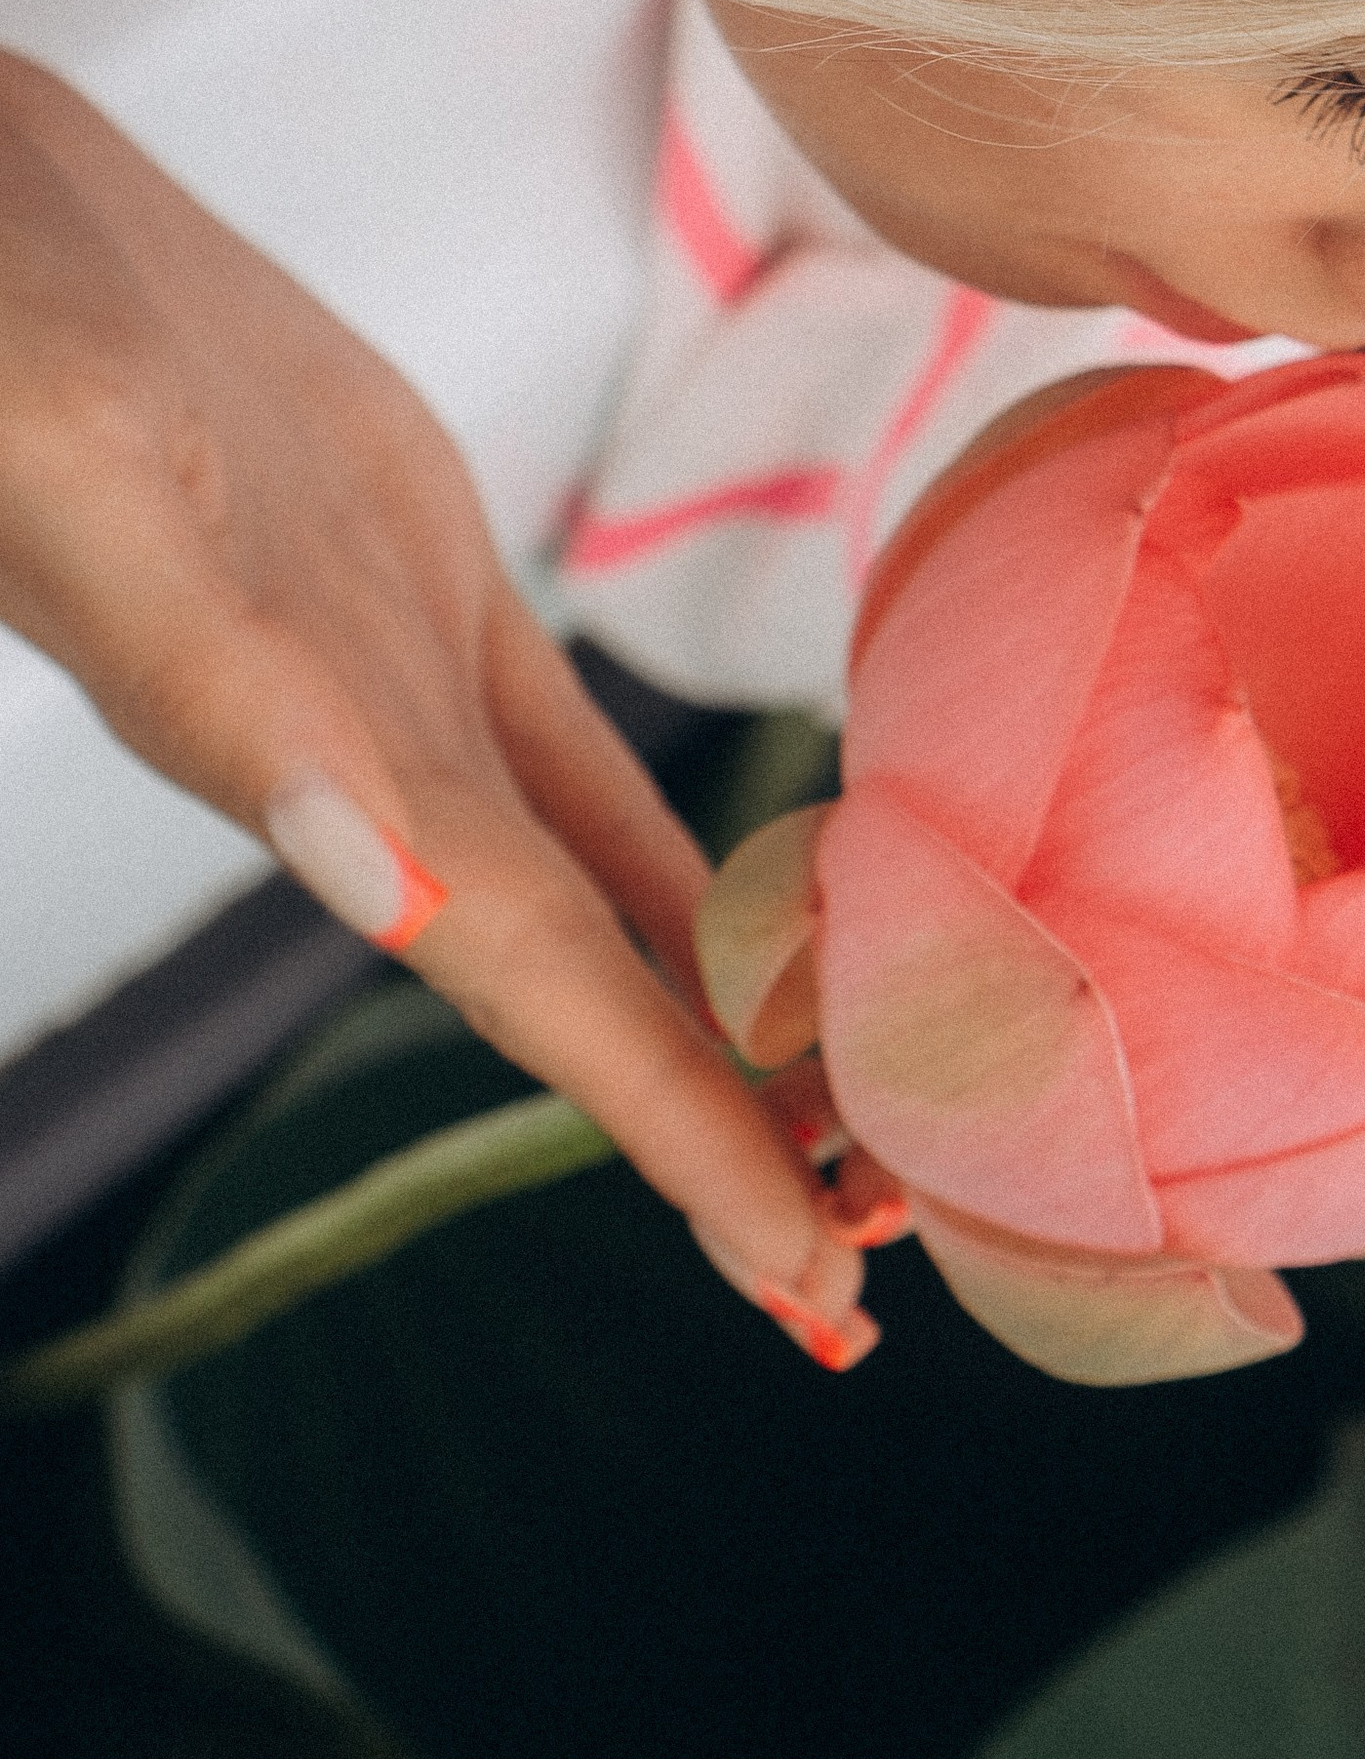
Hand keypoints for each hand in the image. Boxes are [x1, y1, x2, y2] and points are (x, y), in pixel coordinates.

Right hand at [0, 51, 870, 1360]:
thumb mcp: (80, 485)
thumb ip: (219, 683)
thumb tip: (376, 872)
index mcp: (315, 759)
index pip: (541, 985)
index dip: (674, 1129)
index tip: (810, 1273)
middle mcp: (367, 754)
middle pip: (593, 978)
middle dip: (728, 1126)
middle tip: (889, 1256)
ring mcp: (397, 672)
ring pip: (592, 879)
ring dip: (709, 1011)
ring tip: (845, 1131)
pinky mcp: (416, 576)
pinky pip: (569, 749)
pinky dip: (656, 842)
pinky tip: (742, 902)